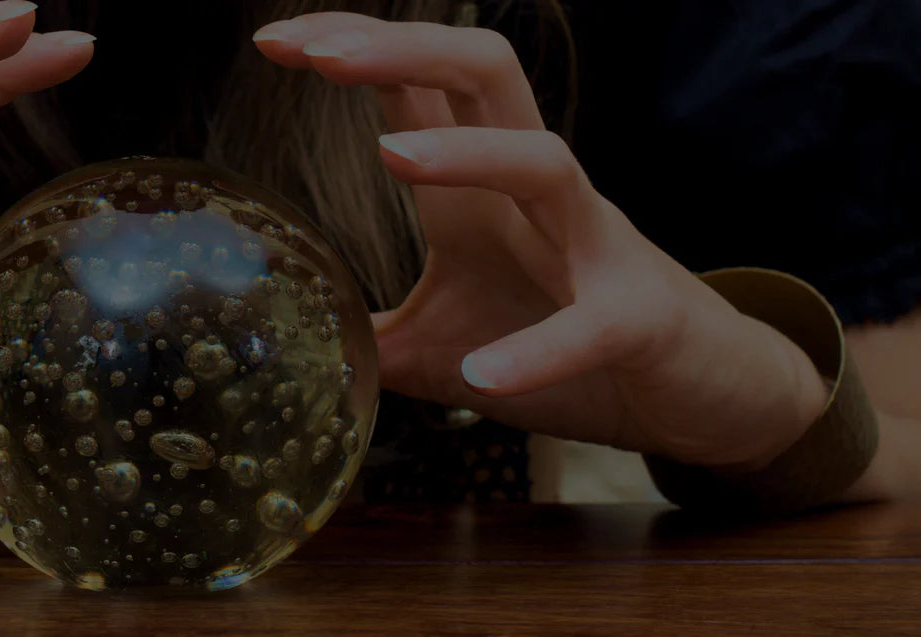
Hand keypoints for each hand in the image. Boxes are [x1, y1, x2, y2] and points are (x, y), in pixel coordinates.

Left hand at [255, 14, 828, 468]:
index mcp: (484, 191)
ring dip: (467, 155)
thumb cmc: (575, 349)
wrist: (702, 392)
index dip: (352, 53)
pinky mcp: (638, 320)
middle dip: (403, 51)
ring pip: (544, 161)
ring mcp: (594, 248)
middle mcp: (538, 197)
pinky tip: (483, 376)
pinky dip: (539, 352)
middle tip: (321, 55)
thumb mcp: (446, 343)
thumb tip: (296, 347)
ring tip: (390, 156)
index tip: (275, 42)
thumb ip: (375, 335)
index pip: (419, 92)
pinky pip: (592, 324)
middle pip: (484, 80)